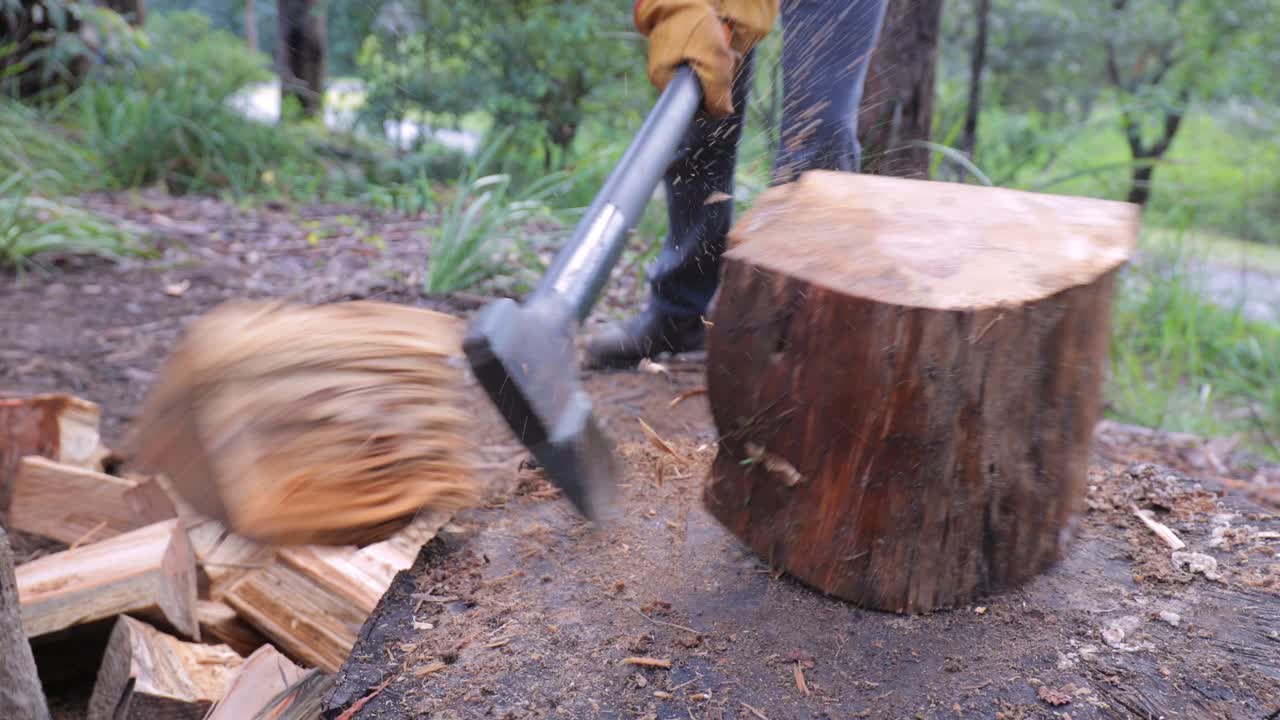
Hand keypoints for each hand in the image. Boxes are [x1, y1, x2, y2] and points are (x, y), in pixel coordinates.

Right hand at [634, 0, 778, 116]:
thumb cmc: (696, 26)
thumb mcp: (714, 64)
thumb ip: (718, 94)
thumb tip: (723, 113)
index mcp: (662, 78)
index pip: (688, 106)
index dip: (708, 101)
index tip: (721, 91)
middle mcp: (664, 68)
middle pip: (698, 87)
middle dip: (718, 78)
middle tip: (726, 61)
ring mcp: (673, 53)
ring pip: (704, 70)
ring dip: (721, 62)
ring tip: (725, 45)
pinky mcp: (683, 41)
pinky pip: (704, 54)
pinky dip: (717, 49)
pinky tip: (722, 38)